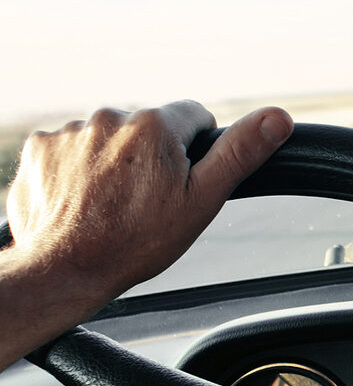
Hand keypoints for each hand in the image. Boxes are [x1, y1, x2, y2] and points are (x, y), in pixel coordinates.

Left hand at [0, 101, 291, 369]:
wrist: (63, 271)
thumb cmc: (135, 242)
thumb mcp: (202, 200)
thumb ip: (240, 152)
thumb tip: (279, 116)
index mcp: (156, 125)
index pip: (193, 115)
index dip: (195, 148)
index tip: (182, 179)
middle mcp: (111, 117)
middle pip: (148, 127)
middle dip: (151, 154)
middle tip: (146, 199)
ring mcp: (71, 132)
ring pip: (109, 137)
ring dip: (113, 161)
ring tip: (110, 203)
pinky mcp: (40, 148)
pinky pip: (70, 147)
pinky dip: (77, 168)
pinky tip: (81, 199)